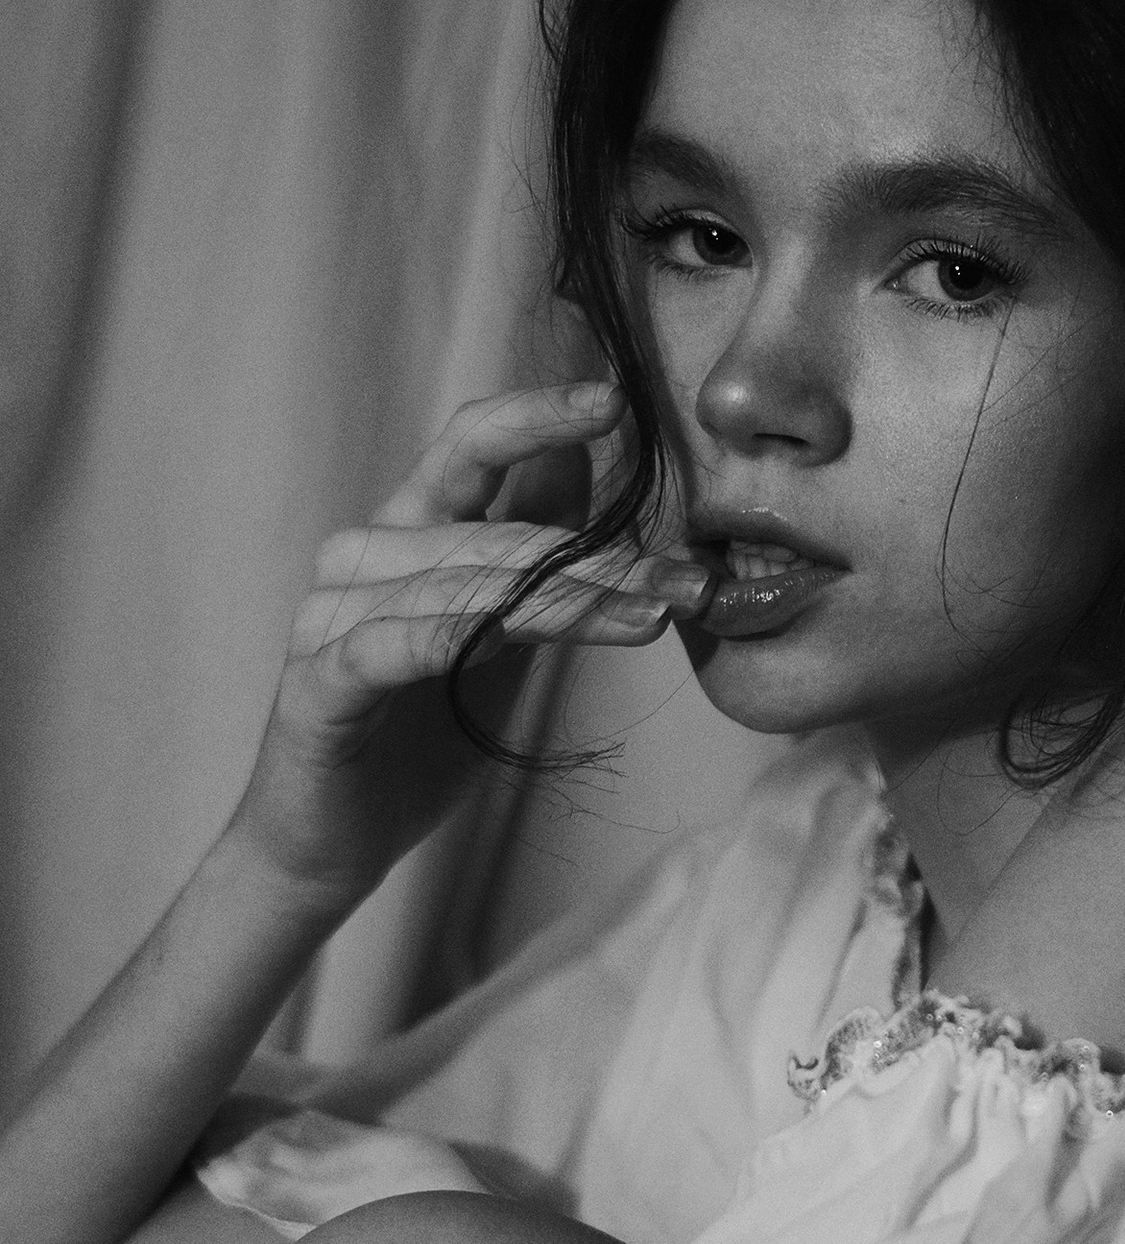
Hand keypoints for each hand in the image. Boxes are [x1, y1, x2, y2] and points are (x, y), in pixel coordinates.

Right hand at [224, 383, 711, 915]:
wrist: (330, 845)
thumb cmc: (421, 738)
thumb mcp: (503, 635)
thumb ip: (539, 558)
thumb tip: (595, 468)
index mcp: (408, 532)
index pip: (471, 444)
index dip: (538, 415)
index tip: (612, 398)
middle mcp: (362, 557)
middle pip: (495, 532)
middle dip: (603, 554)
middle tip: (688, 577)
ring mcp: (332, 617)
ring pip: (462, 587)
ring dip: (566, 601)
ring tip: (650, 616)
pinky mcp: (316, 684)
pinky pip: (391, 646)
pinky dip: (451, 635)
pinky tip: (505, 636)